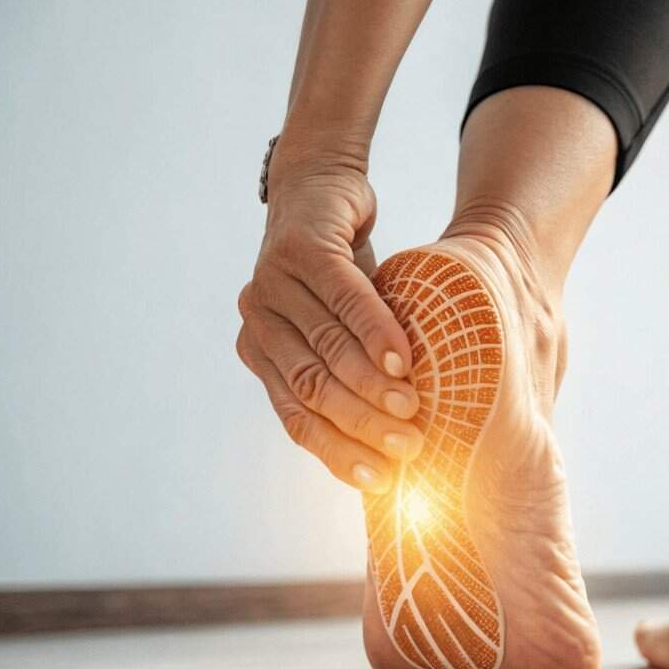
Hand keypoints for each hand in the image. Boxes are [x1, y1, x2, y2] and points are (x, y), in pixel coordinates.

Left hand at [236, 146, 421, 491]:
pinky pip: (344, 298)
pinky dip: (375, 331)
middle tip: (408, 447)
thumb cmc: (343, 273)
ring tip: (412, 408)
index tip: (380, 480)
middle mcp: (257, 322)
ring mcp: (272, 284)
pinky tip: (402, 356)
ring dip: (371, 383)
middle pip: (311, 388)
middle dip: (360, 424)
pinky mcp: (300, 249)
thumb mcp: (345, 329)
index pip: (296, 418)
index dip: (337, 451)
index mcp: (262, 354)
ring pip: (327, 347)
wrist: (323, 188)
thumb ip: (355, 375)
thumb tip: (400, 445)